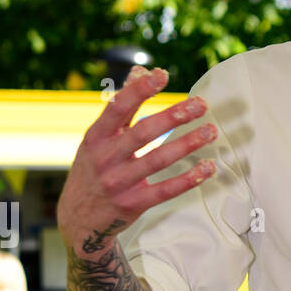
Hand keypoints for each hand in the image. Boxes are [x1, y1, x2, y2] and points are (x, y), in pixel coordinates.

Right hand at [57, 66, 218, 253]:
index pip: (118, 108)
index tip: (162, 74)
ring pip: (158, 160)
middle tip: (201, 104)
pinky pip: (166, 190)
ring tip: (211, 132)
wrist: (79, 219)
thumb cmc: (93, 169)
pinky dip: (188, 179)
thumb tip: (141, 71)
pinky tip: (207, 167)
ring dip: (188, 144)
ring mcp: (118, 183)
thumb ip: (122, 107)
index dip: (139, 90)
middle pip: (143, 133)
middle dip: (174, 116)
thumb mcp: (98, 139)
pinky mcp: (133, 204)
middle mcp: (105, 159)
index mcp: (95, 137)